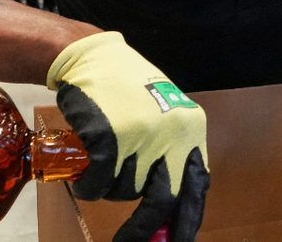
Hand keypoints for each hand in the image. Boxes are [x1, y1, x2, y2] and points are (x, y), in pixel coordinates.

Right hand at [48, 32, 208, 241]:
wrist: (93, 57)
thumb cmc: (127, 88)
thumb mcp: (164, 113)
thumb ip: (171, 151)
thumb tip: (171, 207)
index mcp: (191, 128)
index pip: (197, 185)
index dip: (187, 219)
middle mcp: (172, 134)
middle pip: (162, 200)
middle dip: (145, 230)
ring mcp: (142, 137)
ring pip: (123, 191)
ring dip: (108, 187)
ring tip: (101, 161)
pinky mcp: (110, 139)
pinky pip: (97, 184)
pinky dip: (88, 186)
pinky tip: (83, 172)